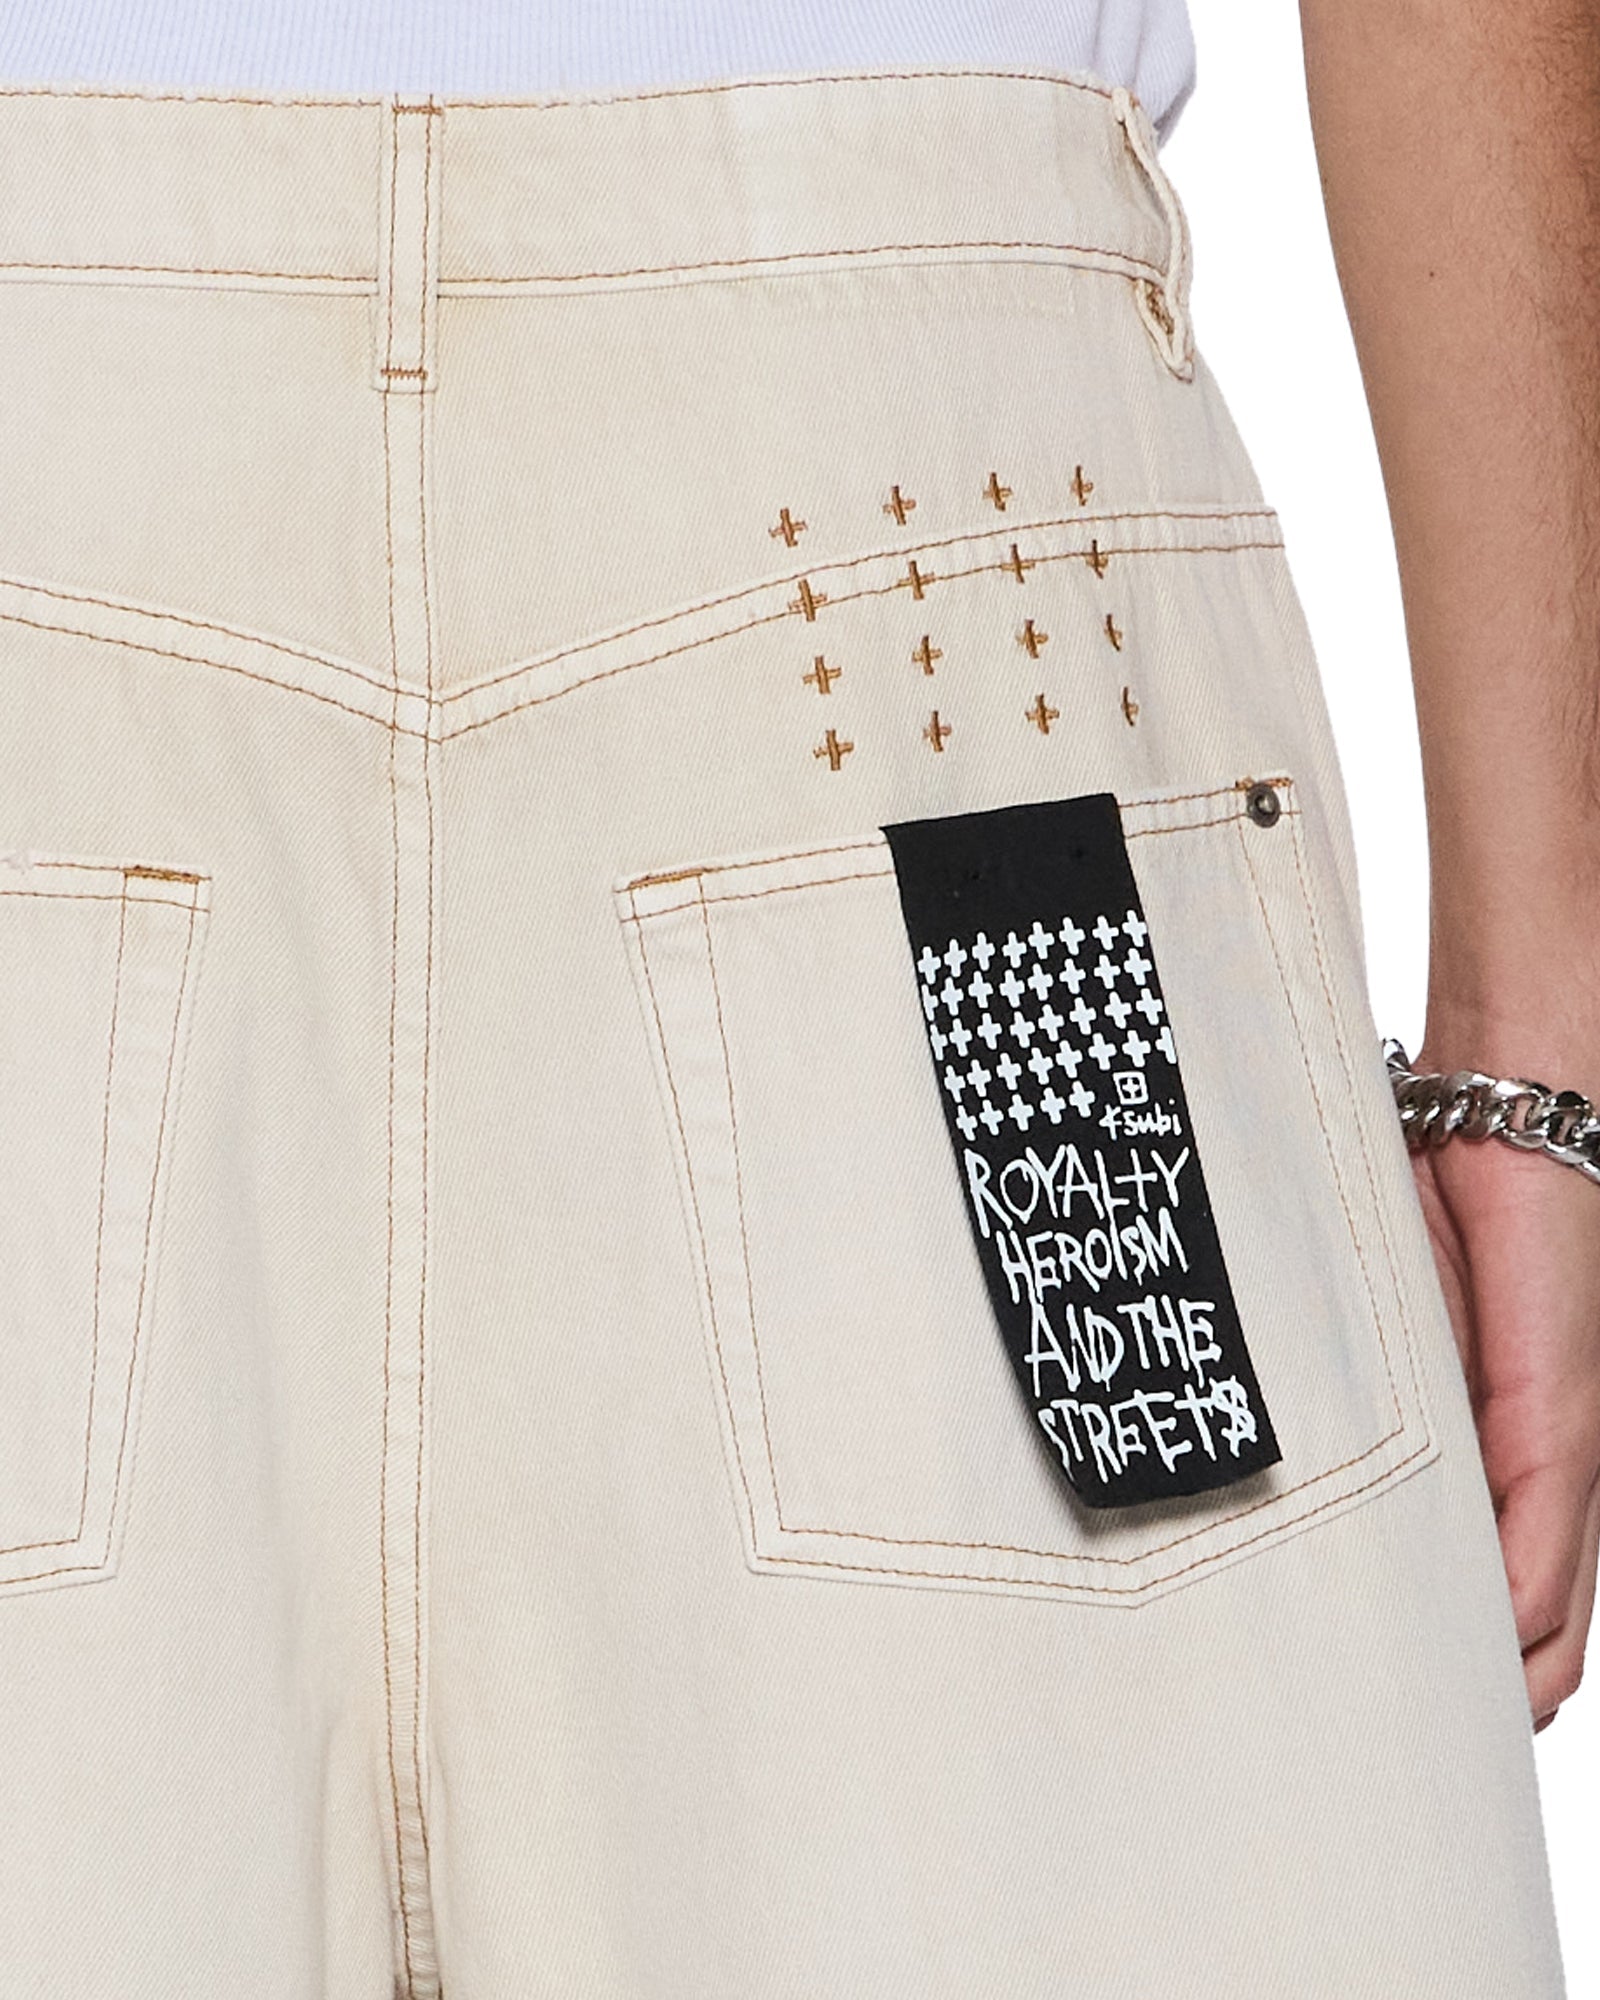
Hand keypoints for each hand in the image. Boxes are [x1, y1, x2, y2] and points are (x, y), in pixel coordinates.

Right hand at [1406, 1107, 1599, 1731]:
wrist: (1492, 1131)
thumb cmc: (1420, 1225)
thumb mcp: (1375, 1347)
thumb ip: (1357, 1421)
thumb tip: (1287, 1488)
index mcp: (1485, 1455)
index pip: (1497, 1597)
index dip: (1462, 1666)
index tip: (1393, 1717)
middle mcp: (1539, 1467)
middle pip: (1535, 1631)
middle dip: (1480, 1700)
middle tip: (1404, 1752)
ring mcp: (1559, 1444)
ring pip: (1550, 1609)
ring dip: (1504, 1676)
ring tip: (1437, 1733)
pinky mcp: (1560, 1412)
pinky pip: (1549, 1535)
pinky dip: (1524, 1604)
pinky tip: (1503, 1651)